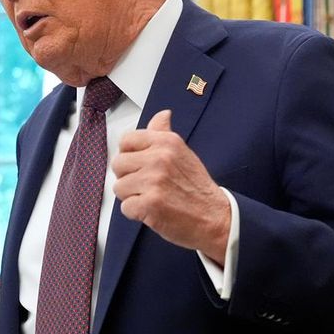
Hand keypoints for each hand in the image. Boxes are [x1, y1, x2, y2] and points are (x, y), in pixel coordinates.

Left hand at [112, 110, 230, 263]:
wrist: (216, 218)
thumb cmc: (196, 187)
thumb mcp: (183, 152)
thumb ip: (163, 133)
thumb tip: (162, 115)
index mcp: (166, 142)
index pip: (125, 140)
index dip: (128, 155)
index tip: (139, 165)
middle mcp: (159, 158)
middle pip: (118, 164)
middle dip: (128, 177)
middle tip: (148, 185)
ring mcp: (154, 181)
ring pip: (119, 187)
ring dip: (132, 196)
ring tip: (153, 198)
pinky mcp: (150, 204)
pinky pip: (125, 207)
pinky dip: (136, 213)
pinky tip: (153, 210)